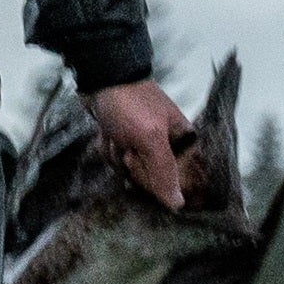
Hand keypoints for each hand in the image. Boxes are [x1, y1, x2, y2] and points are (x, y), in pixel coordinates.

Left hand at [86, 78, 193, 210]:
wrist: (100, 78)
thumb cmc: (129, 105)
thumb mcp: (150, 138)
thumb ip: (165, 172)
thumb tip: (178, 204)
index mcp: (183, 141)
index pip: (179, 180)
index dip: (158, 179)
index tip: (143, 163)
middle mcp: (167, 144)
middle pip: (152, 180)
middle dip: (134, 165)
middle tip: (129, 147)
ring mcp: (143, 143)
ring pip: (130, 171)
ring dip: (118, 155)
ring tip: (116, 135)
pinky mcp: (125, 140)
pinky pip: (117, 159)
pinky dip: (109, 148)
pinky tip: (108, 133)